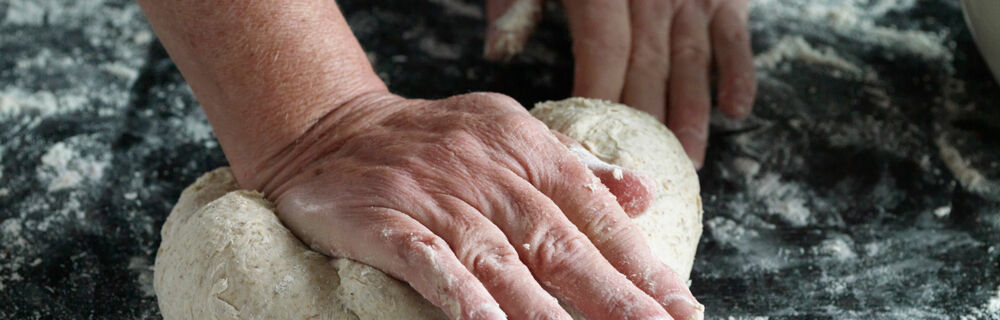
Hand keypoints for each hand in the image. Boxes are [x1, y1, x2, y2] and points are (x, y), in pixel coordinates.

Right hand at [261, 92, 703, 319]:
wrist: (332, 129)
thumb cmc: (433, 140)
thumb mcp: (508, 132)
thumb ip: (574, 165)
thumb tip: (641, 192)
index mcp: (525, 149)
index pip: (595, 212)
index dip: (641, 263)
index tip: (684, 307)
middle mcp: (487, 173)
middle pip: (560, 245)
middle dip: (616, 299)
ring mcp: (436, 199)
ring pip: (503, 263)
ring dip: (549, 313)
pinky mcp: (386, 222)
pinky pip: (430, 266)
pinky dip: (463, 299)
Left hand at [485, 0, 756, 167]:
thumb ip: (516, 3)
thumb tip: (499, 53)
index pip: (604, 54)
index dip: (600, 99)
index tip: (590, 146)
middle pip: (649, 69)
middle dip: (647, 127)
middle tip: (647, 176)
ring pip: (692, 62)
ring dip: (693, 115)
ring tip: (691, 161)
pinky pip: (734, 38)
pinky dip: (738, 74)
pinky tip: (736, 113)